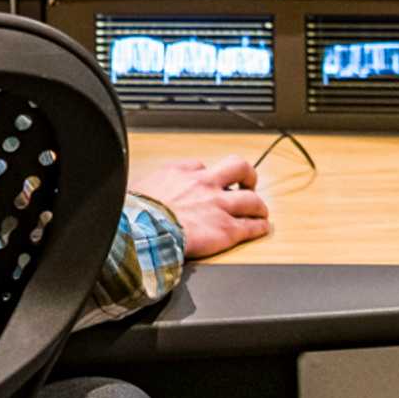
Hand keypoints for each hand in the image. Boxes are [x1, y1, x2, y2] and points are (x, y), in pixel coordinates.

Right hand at [130, 155, 271, 259]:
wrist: (144, 231)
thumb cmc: (136, 213)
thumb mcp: (138, 187)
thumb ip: (150, 187)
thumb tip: (141, 193)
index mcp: (180, 173)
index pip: (201, 166)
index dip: (207, 175)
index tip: (207, 182)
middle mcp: (204, 185)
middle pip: (238, 168)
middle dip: (247, 175)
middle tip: (247, 182)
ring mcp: (219, 207)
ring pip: (252, 199)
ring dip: (258, 205)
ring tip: (260, 210)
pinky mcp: (227, 230)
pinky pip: (251, 227)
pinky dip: (260, 227)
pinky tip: (261, 228)